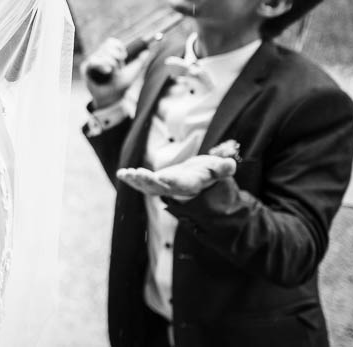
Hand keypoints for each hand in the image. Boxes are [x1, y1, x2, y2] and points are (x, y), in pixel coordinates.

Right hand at [81, 37, 147, 107]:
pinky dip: (102, 64)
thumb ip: (139, 61)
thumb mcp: (132, 73)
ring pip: (102, 53)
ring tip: (111, 72)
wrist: (111, 99)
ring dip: (112, 63)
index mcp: (108, 55)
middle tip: (118, 68)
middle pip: (107, 46)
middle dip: (117, 56)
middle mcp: (98, 56)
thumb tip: (147, 51)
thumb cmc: (120, 86)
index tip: (124, 57)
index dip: (119, 47)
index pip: (111, 42)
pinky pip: (94, 61)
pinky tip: (107, 71)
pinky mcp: (86, 68)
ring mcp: (92, 61)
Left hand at [117, 154, 236, 197]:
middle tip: (138, 173)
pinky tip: (121, 173)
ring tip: (125, 174)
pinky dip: (131, 179)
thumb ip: (223, 167)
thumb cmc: (209, 171)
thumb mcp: (218, 168)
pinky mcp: (155, 183)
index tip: (162, 177)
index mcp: (190, 184)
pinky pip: (141, 184)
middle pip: (160, 187)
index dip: (172, 181)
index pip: (181, 184)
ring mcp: (163, 187)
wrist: (200, 179)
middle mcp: (175, 188)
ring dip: (136, 181)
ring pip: (148, 187)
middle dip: (148, 181)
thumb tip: (231, 164)